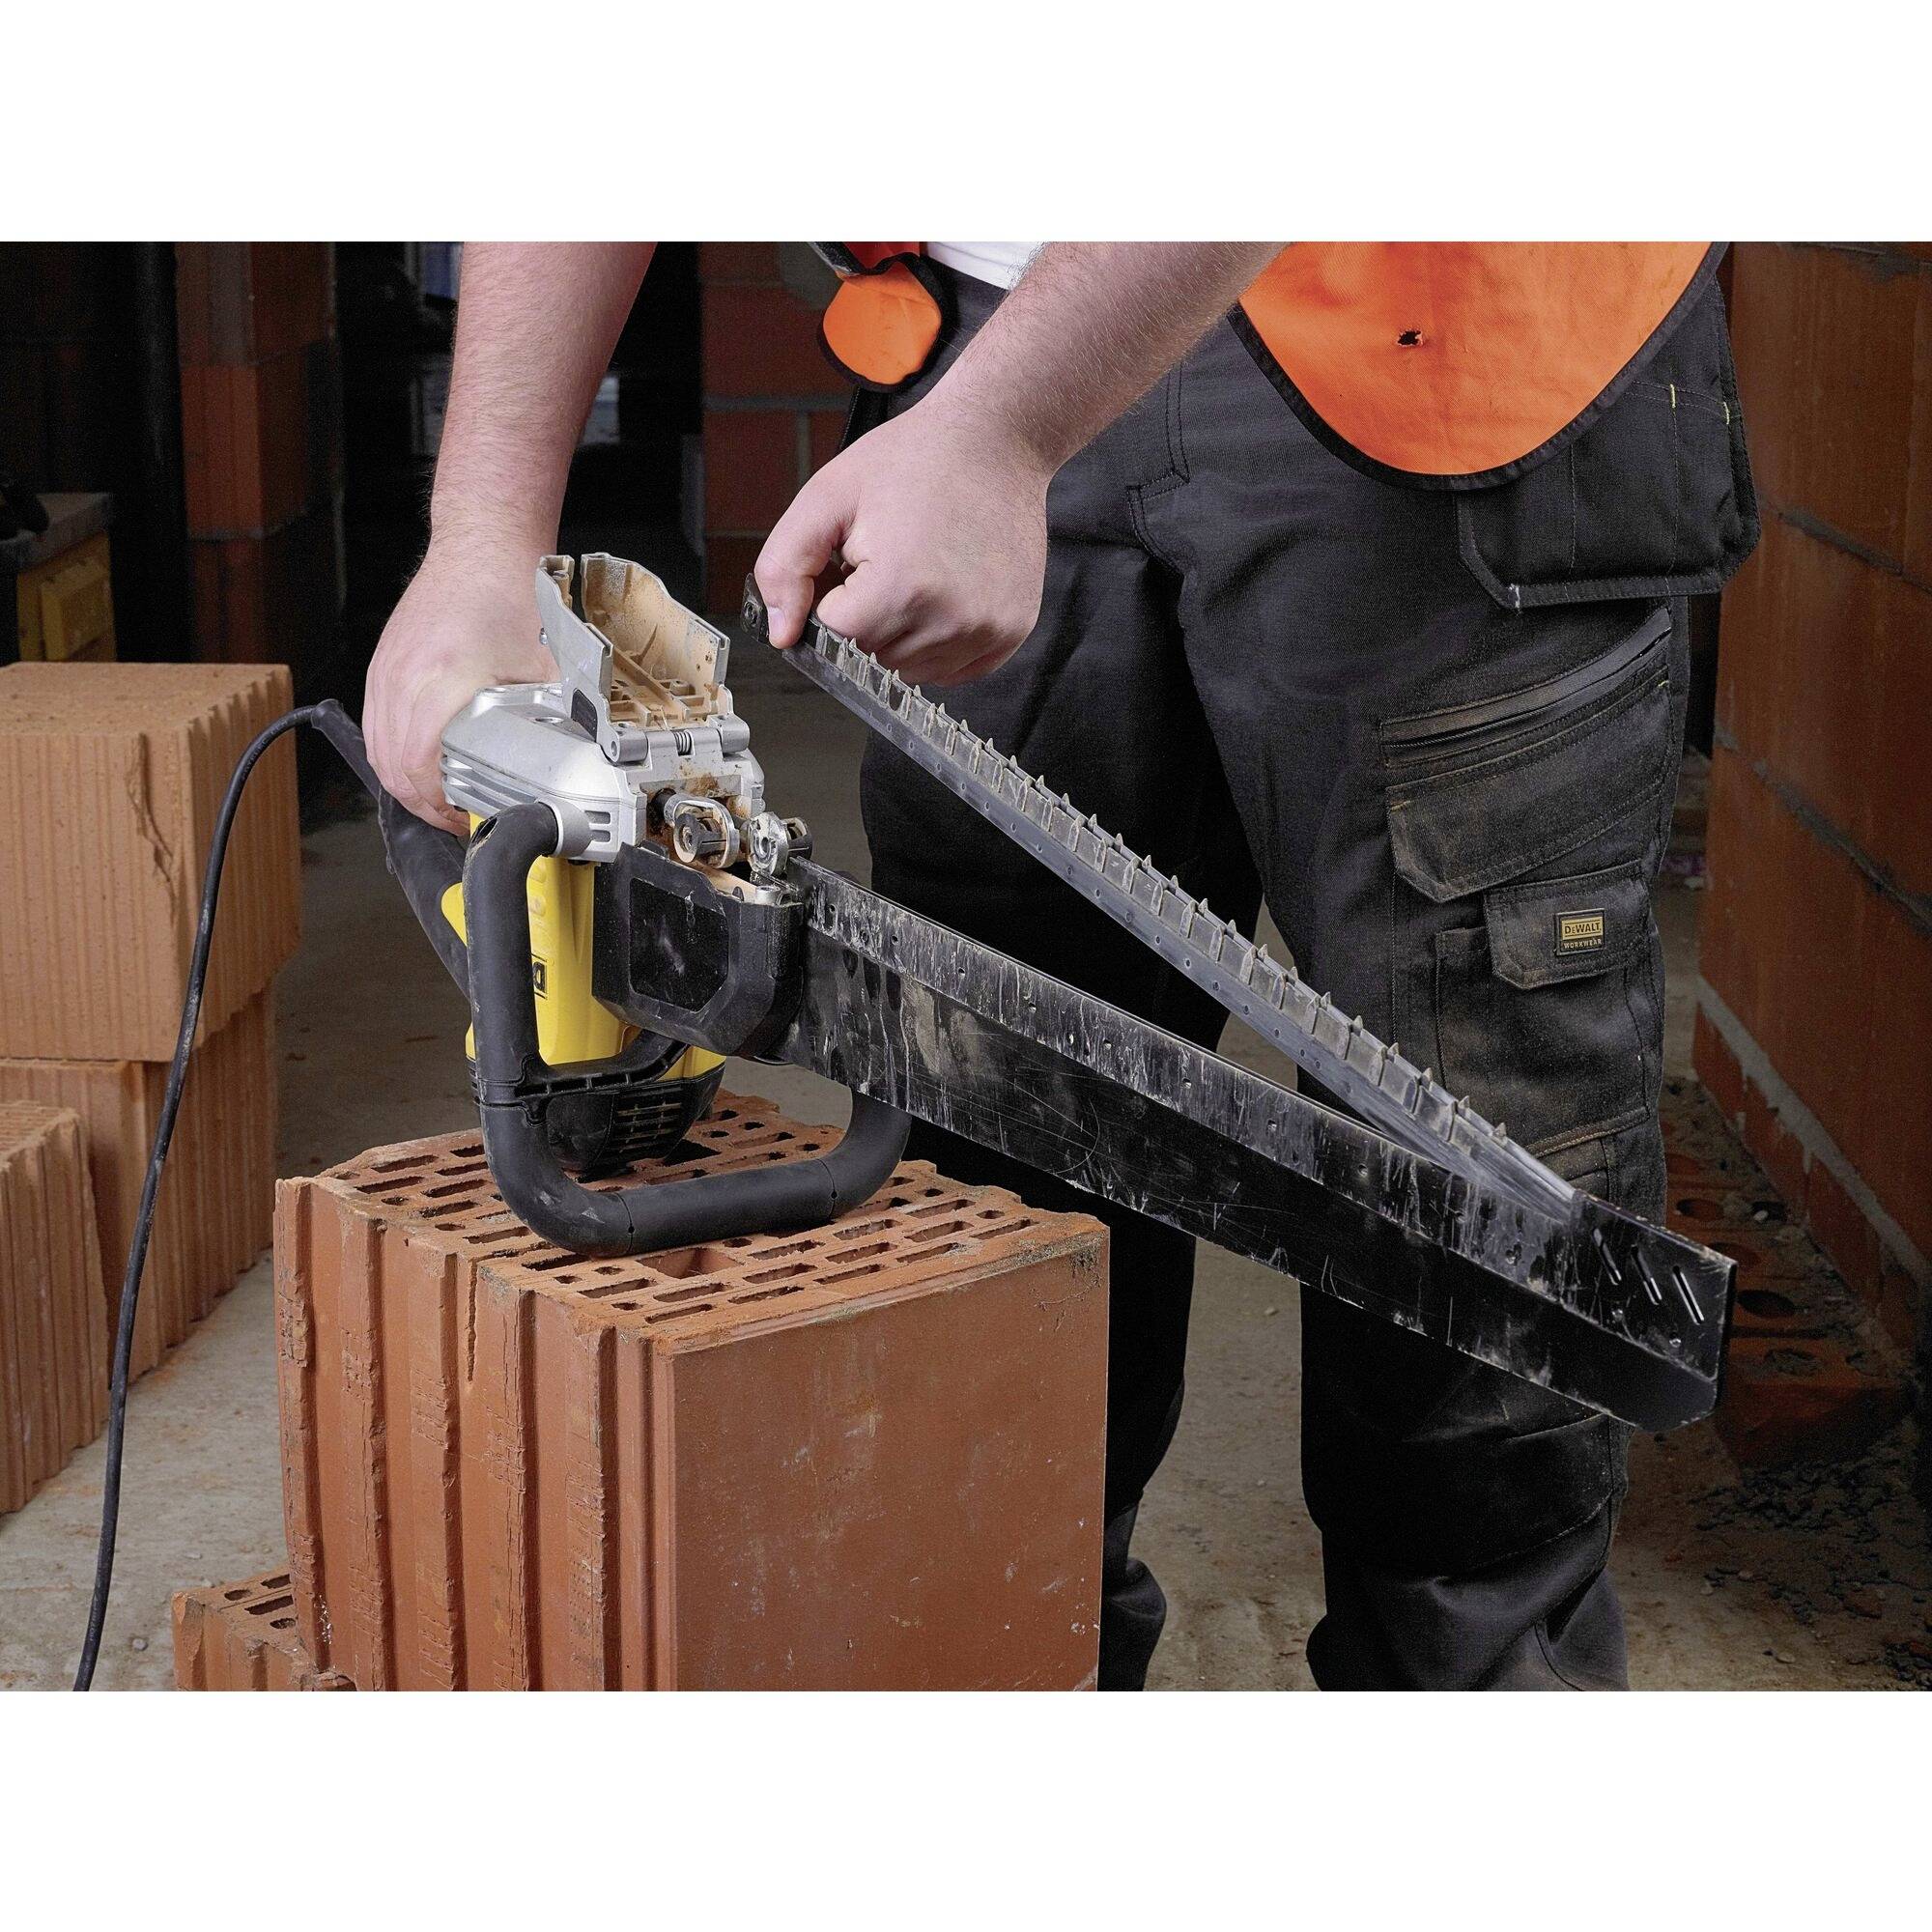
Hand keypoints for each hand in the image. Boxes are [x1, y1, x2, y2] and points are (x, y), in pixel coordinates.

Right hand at [362, 540, 554, 830]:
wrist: (481, 545)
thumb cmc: (507, 592)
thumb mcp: (544, 665)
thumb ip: (556, 716)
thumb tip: (577, 758)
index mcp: (441, 679)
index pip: (418, 764)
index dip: (439, 804)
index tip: (465, 816)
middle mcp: (403, 677)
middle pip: (393, 766)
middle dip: (423, 804)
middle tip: (456, 819)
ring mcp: (386, 671)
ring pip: (378, 749)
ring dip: (405, 784)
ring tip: (439, 800)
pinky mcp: (382, 666)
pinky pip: (375, 726)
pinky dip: (392, 755)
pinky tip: (418, 767)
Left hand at [753, 393, 1051, 686]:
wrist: (995, 441)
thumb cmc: (914, 460)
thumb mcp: (827, 497)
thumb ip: (786, 567)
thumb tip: (782, 633)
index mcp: (900, 585)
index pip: (838, 632)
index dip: (837, 596)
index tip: (856, 559)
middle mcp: (949, 618)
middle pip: (875, 655)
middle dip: (868, 616)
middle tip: (891, 559)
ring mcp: (986, 629)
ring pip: (911, 668)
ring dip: (902, 632)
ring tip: (919, 572)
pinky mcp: (1010, 631)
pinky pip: (953, 669)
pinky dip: (938, 642)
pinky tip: (943, 594)